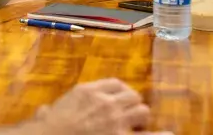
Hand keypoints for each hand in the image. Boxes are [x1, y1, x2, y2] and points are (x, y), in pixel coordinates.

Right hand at [35, 78, 171, 134]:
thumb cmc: (48, 128)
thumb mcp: (47, 112)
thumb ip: (50, 109)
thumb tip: (43, 111)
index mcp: (87, 91)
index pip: (114, 83)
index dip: (119, 91)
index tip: (118, 98)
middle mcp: (105, 101)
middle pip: (132, 95)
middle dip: (133, 104)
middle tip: (129, 114)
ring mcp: (116, 120)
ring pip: (142, 110)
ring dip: (140, 117)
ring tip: (137, 124)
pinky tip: (169, 134)